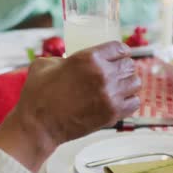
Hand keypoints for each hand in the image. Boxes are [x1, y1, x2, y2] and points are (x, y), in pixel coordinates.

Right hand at [0, 41, 140, 172]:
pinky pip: (134, 103)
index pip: (119, 48)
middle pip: (129, 65)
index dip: (119, 51)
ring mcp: (110, 95)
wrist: (38, 124)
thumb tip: (70, 60)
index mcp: (89, 58)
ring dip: (128, 83)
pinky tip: (119, 101)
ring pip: (135, 83)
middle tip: (116, 72)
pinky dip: (129, 101)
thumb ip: (63, 58)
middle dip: (123, 67)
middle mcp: (104, 74)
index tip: (118, 55)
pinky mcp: (112, 114)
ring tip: (119, 86)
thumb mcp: (45, 64)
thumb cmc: (38, 93)